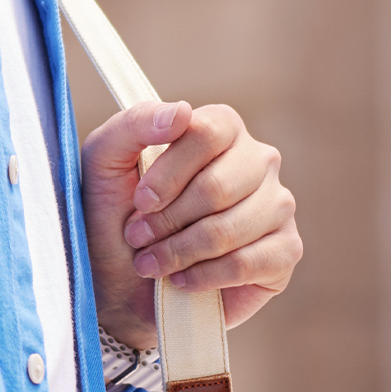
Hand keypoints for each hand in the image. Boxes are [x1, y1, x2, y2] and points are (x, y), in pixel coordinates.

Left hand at [80, 100, 300, 349]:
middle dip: (168, 219)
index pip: (205, 133)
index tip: (140, 201)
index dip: (168, 173)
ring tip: (153, 262)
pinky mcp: (285, 251)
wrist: (123, 280)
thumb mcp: (105, 159)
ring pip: (231, 228)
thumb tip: (182, 111)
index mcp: (221, 127)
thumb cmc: (115, 211)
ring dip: (180, 251)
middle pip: (218, 186)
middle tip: (139, 237)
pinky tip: (183, 279)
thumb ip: (135, 123)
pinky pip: (250, 263)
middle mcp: (257, 160)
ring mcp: (277, 205)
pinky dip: (206, 276)